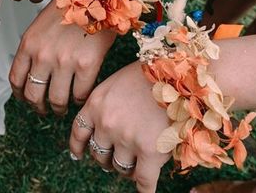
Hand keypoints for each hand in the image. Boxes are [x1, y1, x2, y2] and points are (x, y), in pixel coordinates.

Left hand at [9, 0, 115, 114]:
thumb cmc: (70, 6)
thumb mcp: (41, 24)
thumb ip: (34, 48)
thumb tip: (32, 72)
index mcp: (28, 43)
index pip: (16, 79)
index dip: (20, 94)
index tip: (26, 98)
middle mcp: (42, 55)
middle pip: (33, 95)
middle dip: (38, 106)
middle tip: (45, 109)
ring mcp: (64, 61)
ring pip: (56, 100)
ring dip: (59, 108)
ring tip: (63, 107)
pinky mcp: (87, 65)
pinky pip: (79, 94)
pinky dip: (79, 99)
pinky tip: (81, 95)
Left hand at [69, 62, 169, 192]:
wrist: (178, 74)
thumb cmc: (150, 74)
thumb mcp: (116, 83)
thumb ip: (106, 104)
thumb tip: (102, 126)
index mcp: (95, 104)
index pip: (78, 132)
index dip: (77, 147)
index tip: (78, 154)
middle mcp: (106, 123)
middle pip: (98, 153)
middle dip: (107, 157)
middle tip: (117, 157)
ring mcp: (127, 139)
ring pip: (119, 167)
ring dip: (126, 169)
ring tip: (136, 165)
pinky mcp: (150, 152)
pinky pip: (144, 181)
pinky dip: (144, 189)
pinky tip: (145, 190)